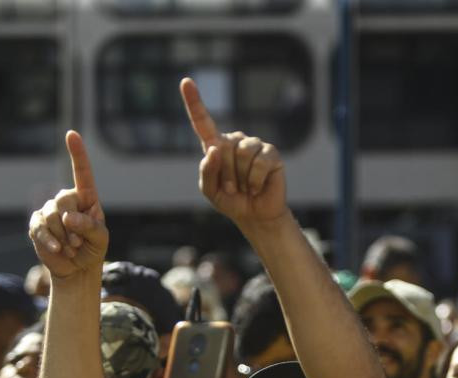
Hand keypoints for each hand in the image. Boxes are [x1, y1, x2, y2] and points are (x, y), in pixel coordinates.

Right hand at [28, 131, 107, 280]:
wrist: (77, 268)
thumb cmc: (92, 249)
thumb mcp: (100, 239)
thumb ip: (90, 226)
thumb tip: (67, 216)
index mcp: (86, 198)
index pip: (82, 173)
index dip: (77, 153)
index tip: (72, 134)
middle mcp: (67, 200)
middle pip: (63, 201)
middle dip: (71, 226)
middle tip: (79, 244)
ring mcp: (49, 210)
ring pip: (50, 216)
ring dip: (63, 237)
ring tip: (71, 248)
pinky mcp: (37, 224)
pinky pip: (39, 228)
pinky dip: (50, 241)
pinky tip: (58, 250)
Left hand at [180, 78, 286, 227]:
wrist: (256, 215)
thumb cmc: (231, 200)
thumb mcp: (210, 190)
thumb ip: (207, 171)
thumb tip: (214, 148)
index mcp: (216, 146)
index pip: (203, 122)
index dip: (194, 102)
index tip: (186, 82)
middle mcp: (235, 141)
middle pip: (223, 147)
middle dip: (225, 173)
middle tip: (232, 188)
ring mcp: (254, 145)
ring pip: (242, 153)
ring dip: (240, 178)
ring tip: (245, 187)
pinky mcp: (272, 153)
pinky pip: (259, 162)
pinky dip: (255, 180)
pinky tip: (257, 187)